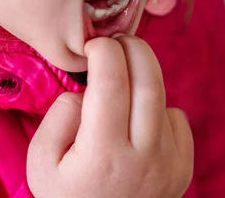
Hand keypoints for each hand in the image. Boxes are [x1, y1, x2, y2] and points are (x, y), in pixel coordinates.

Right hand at [27, 35, 193, 197]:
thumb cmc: (66, 196)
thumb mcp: (41, 163)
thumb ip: (58, 119)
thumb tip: (86, 91)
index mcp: (103, 154)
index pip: (111, 82)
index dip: (104, 51)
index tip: (93, 46)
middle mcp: (144, 158)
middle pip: (149, 81)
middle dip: (133, 48)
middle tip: (117, 42)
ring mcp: (169, 164)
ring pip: (164, 96)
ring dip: (143, 76)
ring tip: (122, 76)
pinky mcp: (183, 169)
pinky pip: (177, 118)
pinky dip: (157, 108)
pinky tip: (137, 121)